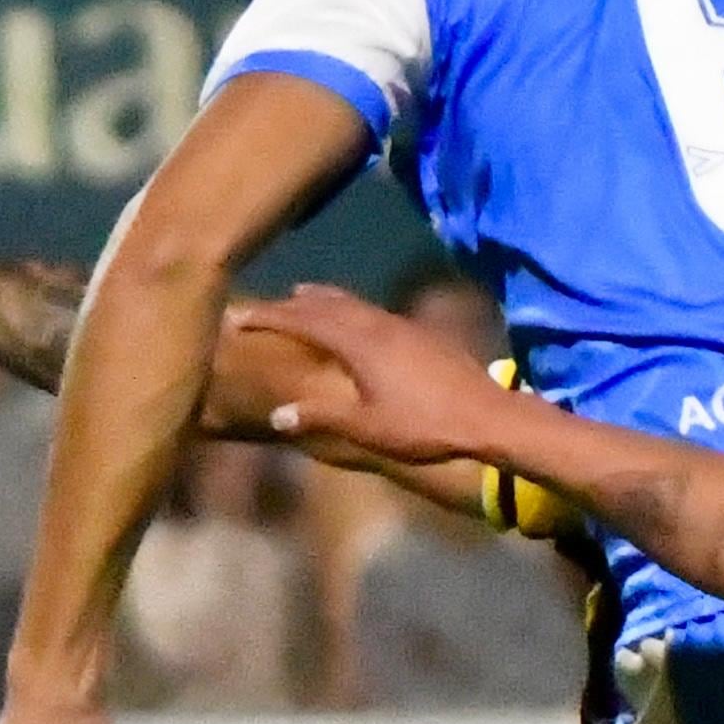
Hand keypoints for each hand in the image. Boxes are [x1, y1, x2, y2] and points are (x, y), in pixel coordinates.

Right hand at [235, 283, 505, 466]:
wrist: (486, 415)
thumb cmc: (424, 425)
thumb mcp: (367, 427)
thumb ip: (322, 416)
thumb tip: (277, 415)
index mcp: (359, 343)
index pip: (302, 321)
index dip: (268, 317)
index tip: (238, 316)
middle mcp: (376, 324)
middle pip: (325, 304)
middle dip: (290, 304)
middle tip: (263, 305)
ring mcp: (401, 325)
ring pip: (351, 302)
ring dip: (322, 299)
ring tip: (301, 296)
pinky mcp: (419, 333)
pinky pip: (370, 310)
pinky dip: (348, 308)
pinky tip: (353, 321)